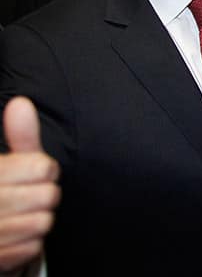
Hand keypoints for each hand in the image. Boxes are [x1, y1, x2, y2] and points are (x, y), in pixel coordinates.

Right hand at [0, 97, 59, 270]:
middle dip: (43, 195)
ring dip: (37, 219)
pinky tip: (14, 236)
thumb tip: (21, 102)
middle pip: (48, 196)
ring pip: (43, 222)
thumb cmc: (2, 189)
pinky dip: (29, 243)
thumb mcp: (9, 161)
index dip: (43, 171)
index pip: (44, 168)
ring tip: (20, 215)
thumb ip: (20, 135)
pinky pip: (34, 247)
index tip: (29, 174)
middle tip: (26, 197)